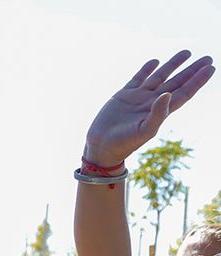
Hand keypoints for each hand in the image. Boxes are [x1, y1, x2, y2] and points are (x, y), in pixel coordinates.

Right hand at [84, 51, 213, 166]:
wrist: (101, 146)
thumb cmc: (124, 143)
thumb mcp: (143, 131)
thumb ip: (158, 114)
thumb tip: (168, 94)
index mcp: (161, 111)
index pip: (184, 93)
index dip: (197, 81)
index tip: (210, 68)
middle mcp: (152, 102)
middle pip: (177, 82)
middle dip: (191, 71)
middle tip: (207, 58)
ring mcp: (138, 98)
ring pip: (160, 77)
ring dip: (173, 65)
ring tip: (187, 52)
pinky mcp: (123, 95)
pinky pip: (138, 79)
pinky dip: (146, 69)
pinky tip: (155, 62)